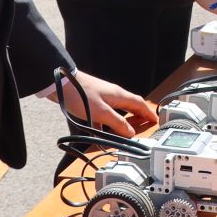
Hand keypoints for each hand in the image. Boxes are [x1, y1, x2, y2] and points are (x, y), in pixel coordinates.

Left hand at [43, 70, 157, 135]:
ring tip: (127, 130)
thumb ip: (117, 123)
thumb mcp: (101, 112)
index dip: (148, 113)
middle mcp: (113, 95)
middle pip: (131, 106)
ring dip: (124, 119)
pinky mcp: (93, 101)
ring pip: (119, 110)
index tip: (155, 120)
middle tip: (144, 126)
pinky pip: (106, 113)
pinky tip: (103, 130)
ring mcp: (103, 97)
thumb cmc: (80, 94)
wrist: (61, 83)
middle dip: (139, 116)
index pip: (140, 104)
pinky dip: (108, 122)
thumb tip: (130, 132)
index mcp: (119, 95)